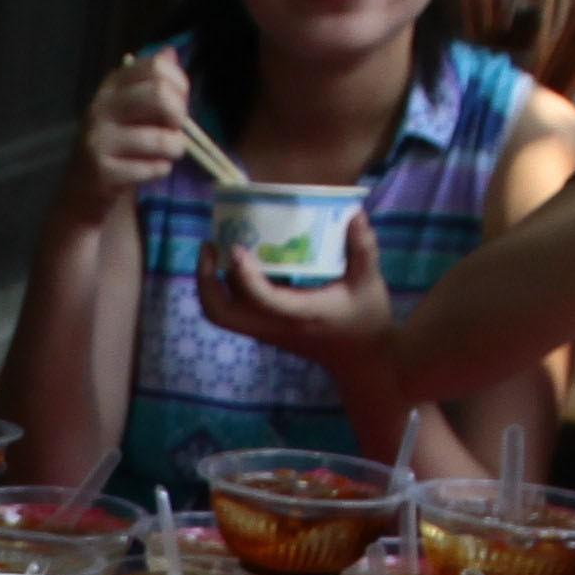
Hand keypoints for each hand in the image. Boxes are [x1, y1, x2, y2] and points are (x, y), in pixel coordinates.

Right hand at [65, 49, 199, 220]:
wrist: (83, 187)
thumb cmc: (118, 143)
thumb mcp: (132, 107)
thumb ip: (153, 82)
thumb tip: (170, 54)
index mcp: (112, 85)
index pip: (156, 68)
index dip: (179, 85)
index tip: (179, 103)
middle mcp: (102, 106)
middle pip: (159, 95)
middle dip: (179, 115)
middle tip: (176, 129)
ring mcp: (99, 139)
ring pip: (160, 138)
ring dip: (175, 148)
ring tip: (169, 153)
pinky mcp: (103, 171)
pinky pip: (152, 168)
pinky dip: (161, 170)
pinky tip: (152, 169)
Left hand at [200, 225, 409, 427]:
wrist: (360, 361)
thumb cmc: (366, 320)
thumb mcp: (369, 283)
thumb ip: (363, 248)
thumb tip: (356, 213)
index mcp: (299, 314)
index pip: (262, 300)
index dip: (244, 275)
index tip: (236, 248)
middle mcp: (274, 325)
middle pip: (220, 314)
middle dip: (205, 280)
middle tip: (210, 246)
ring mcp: (265, 330)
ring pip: (221, 314)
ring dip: (210, 283)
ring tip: (216, 248)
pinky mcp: (264, 328)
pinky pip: (232, 310)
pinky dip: (225, 287)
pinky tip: (236, 259)